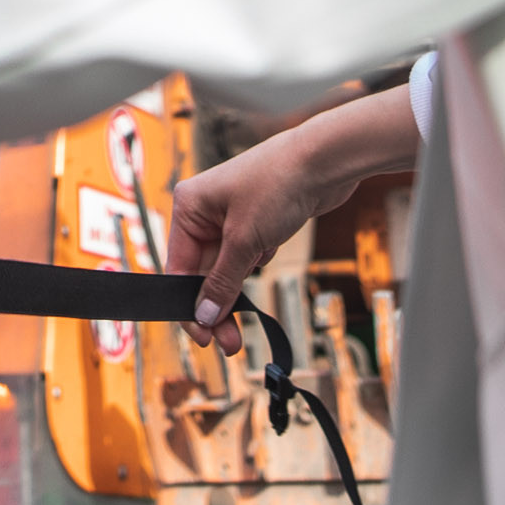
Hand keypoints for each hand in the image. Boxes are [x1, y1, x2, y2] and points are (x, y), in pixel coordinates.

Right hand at [164, 86, 422, 329]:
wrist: (325, 160)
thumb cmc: (279, 185)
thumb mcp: (245, 241)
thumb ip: (222, 282)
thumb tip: (204, 316)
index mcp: (189, 207)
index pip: (179, 268)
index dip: (188, 305)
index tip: (202, 336)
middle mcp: (204, 210)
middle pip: (201, 272)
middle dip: (214, 307)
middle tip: (227, 343)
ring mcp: (231, 215)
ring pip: (224, 267)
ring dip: (233, 295)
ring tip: (241, 331)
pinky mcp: (255, 220)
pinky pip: (245, 255)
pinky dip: (252, 268)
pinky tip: (268, 257)